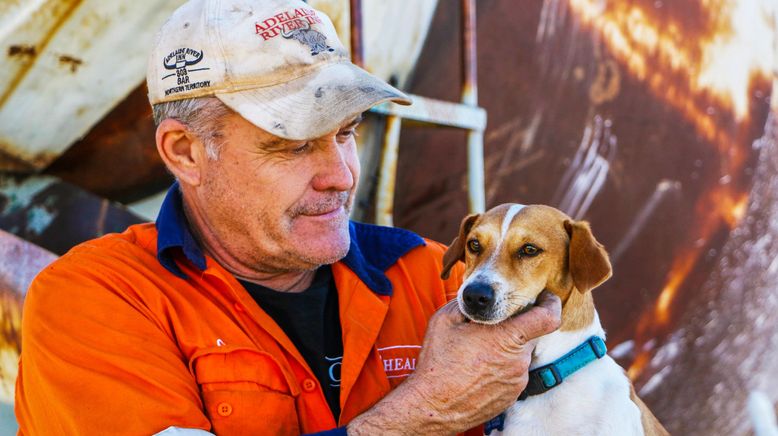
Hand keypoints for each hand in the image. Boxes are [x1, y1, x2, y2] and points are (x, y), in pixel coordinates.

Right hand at [348, 290, 561, 434]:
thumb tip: (479, 296)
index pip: (547, 317)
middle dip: (515, 327)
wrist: (432, 406)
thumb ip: (468, 303)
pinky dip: (501, 367)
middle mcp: (518, 360)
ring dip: (505, 349)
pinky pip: (513, 374)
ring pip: (520, 355)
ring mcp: (517, 380)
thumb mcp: (445, 320)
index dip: (550, 303)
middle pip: (530, 335)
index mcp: (507, 337)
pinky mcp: (511, 396)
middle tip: (492, 326)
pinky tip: (478, 370)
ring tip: (477, 352)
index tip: (545, 297)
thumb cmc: (438, 363)